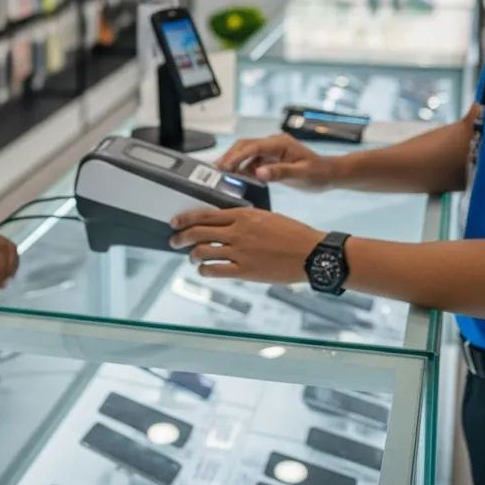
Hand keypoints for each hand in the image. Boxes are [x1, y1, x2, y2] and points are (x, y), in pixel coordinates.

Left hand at [169, 207, 322, 283]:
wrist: (311, 252)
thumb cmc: (292, 234)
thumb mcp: (266, 217)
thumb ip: (245, 219)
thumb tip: (226, 223)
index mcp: (243, 214)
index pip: (206, 215)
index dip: (186, 219)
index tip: (175, 222)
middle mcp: (238, 231)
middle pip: (198, 232)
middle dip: (181, 237)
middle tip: (174, 241)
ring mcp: (240, 251)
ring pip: (203, 251)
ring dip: (192, 255)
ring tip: (191, 258)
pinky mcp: (245, 270)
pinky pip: (216, 270)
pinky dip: (205, 270)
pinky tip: (205, 270)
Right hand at [216, 135, 337, 190]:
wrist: (330, 174)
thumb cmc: (319, 173)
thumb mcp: (301, 175)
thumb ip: (279, 173)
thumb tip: (258, 173)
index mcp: (280, 143)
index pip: (253, 147)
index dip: (236, 156)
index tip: (224, 166)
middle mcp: (274, 144)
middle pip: (245, 146)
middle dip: (230, 156)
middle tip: (217, 170)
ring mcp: (272, 150)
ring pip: (247, 153)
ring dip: (235, 162)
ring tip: (223, 175)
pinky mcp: (271, 159)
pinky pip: (253, 161)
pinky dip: (243, 168)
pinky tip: (238, 178)